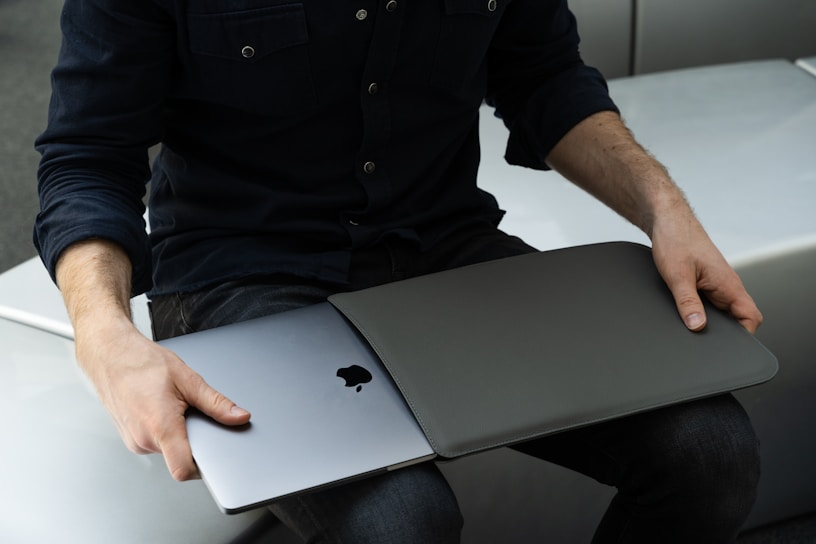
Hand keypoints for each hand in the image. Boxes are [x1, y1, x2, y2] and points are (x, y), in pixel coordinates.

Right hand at [77, 317, 250, 480]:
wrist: (111, 356)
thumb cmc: (142, 364)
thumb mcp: (188, 379)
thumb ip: (216, 403)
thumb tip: (239, 417)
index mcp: (160, 427)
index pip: (183, 470)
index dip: (204, 467)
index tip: (216, 455)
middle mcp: (143, 440)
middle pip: (180, 458)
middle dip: (194, 440)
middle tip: (193, 414)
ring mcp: (134, 441)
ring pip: (168, 450)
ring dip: (178, 434)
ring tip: (173, 407)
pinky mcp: (130, 438)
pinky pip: (156, 443)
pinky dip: (165, 431)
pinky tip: (162, 409)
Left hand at [650, 209, 762, 333]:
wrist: (666, 220)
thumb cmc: (676, 239)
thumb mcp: (678, 276)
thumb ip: (687, 302)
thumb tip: (697, 326)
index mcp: (728, 284)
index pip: (751, 318)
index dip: (743, 336)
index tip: (726, 346)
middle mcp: (726, 285)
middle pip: (737, 318)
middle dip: (723, 332)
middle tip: (702, 337)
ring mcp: (716, 283)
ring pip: (721, 311)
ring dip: (709, 320)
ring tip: (691, 322)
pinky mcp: (704, 281)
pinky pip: (709, 302)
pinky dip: (700, 310)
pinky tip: (685, 312)